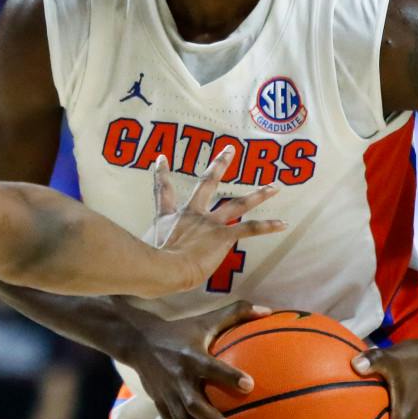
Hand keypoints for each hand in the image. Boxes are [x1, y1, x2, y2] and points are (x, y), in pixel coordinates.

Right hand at [115, 298, 270, 418]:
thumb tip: (270, 311)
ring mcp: (169, 398)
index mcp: (191, 357)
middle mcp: (179, 380)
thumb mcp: (205, 320)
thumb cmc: (181, 332)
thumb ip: (237, 314)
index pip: (211, 367)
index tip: (249, 385)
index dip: (228, 376)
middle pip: (195, 404)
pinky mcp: (162, 410)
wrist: (138, 342)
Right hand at [141, 157, 283, 296]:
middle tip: (229, 150)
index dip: (161, 174)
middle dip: (219, 166)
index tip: (161, 158)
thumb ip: (142, 251)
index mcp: (168, 218)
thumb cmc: (148, 265)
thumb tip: (134, 261)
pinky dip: (267, 226)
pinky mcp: (223, 236)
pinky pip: (249, 229)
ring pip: (237, 205)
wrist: (163, 268)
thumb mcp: (140, 253)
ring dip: (258, 195)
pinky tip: (283, 224)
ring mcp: (208, 223)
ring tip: (274, 186)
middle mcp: (190, 215)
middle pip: (207, 184)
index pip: (163, 191)